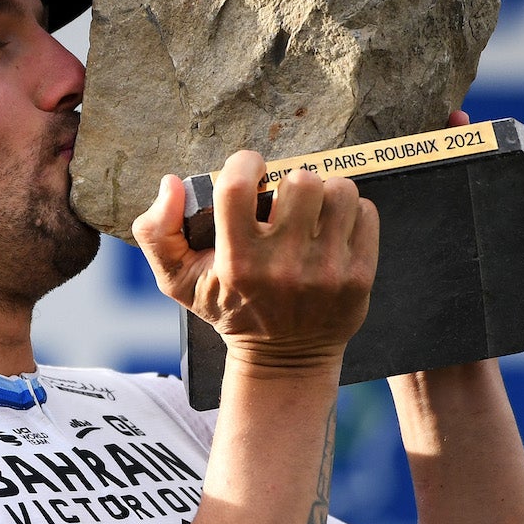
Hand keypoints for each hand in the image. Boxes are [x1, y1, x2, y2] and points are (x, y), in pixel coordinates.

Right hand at [132, 149, 377, 370]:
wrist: (284, 360)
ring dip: (325, 194)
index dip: (244, 164)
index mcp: (237, 263)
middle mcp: (284, 266)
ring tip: (312, 212)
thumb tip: (170, 182)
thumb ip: (158, 232)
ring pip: (339, 190)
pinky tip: (332, 229)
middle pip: (300, 180)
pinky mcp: (359, 276)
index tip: (250, 171)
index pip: (237, 186)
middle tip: (285, 202)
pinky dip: (350, 213)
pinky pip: (366, 212)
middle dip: (290, 182)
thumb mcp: (178, 281)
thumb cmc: (229, 310)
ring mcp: (327, 271)